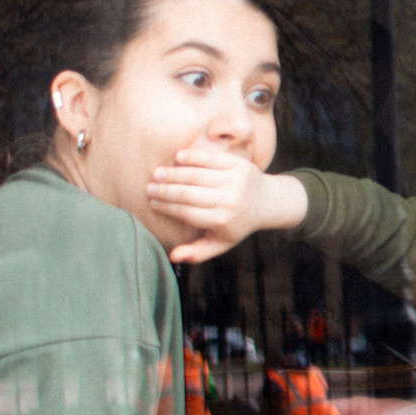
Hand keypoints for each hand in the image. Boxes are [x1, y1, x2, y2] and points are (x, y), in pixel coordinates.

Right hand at [148, 146, 306, 263]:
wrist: (267, 202)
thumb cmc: (236, 224)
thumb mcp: (220, 243)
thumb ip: (197, 252)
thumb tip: (172, 257)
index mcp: (222, 221)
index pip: (186, 212)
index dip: (166, 207)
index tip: (152, 202)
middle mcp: (229, 200)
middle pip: (188, 193)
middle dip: (165, 190)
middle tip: (148, 187)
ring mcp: (235, 180)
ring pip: (196, 175)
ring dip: (173, 173)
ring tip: (157, 173)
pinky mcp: (239, 164)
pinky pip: (211, 159)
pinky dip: (193, 157)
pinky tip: (178, 157)